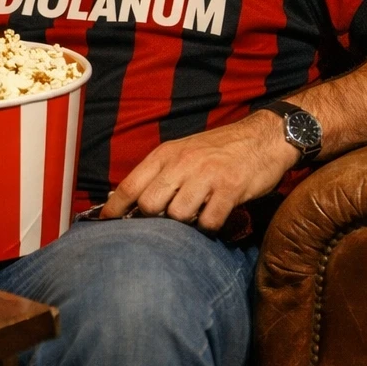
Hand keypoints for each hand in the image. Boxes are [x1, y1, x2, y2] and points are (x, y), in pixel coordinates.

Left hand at [98, 109, 298, 231]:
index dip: (114, 208)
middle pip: (149, 204)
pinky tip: (213, 219)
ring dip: (184, 225)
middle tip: (163, 224)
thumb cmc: (219, 150)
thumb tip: (131, 203)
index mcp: (166, 154)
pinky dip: (209, 227)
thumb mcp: (183, 153)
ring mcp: (206, 176)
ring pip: (177, 215)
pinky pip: (208, 221)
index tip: (103, 224)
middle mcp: (182, 163)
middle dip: (152, 220)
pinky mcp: (231, 189)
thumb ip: (160, 174)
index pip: (130, 185)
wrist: (263, 138)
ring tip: (194, 217)